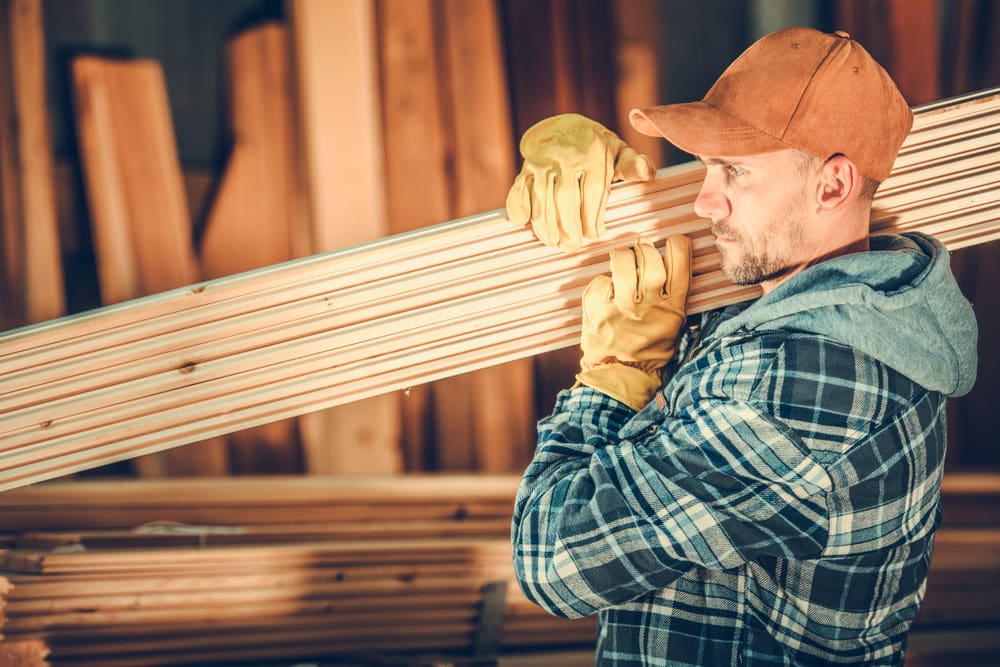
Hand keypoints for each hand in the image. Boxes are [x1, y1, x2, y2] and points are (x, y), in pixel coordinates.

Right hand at [506, 113, 654, 251]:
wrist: (560, 126)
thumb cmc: (594, 147)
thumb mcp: (618, 151)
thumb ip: (633, 165)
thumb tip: (647, 172)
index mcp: (593, 153)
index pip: (593, 190)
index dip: (593, 216)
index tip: (595, 234)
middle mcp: (566, 156)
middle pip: (566, 197)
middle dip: (568, 226)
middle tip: (572, 246)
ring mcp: (543, 162)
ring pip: (542, 197)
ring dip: (545, 224)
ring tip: (553, 242)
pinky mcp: (525, 168)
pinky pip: (519, 189)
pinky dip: (519, 206)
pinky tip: (525, 222)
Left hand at [576, 235, 691, 409]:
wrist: (621, 377)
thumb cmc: (648, 351)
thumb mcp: (673, 327)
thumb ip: (673, 298)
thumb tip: (671, 264)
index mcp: (672, 308)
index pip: (681, 265)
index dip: (678, 245)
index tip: (673, 241)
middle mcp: (648, 305)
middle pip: (650, 259)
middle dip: (645, 248)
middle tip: (641, 249)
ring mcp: (622, 308)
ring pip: (622, 263)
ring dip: (622, 257)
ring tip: (622, 260)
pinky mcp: (598, 311)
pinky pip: (599, 282)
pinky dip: (601, 282)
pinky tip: (606, 290)